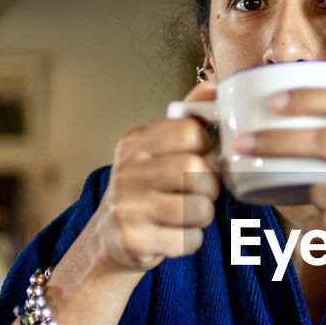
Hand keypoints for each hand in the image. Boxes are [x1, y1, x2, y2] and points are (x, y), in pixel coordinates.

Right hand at [91, 80, 221, 271]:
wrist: (109, 237)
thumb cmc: (145, 189)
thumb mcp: (157, 149)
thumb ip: (187, 118)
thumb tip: (216, 84)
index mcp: (136, 142)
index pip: (190, 131)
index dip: (205, 147)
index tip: (199, 158)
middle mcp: (128, 170)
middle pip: (196, 171)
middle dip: (210, 186)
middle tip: (202, 192)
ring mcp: (128, 206)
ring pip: (199, 208)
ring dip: (204, 216)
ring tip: (189, 214)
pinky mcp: (134, 239)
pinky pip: (189, 240)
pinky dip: (192, 240)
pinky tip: (177, 233)